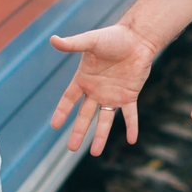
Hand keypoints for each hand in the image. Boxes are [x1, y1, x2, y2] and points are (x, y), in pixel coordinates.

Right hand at [49, 23, 159, 154]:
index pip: (69, 99)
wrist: (138, 37)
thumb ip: (73, 44)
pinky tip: (132, 140)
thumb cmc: (113, 37)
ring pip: (104, 120)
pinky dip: (131, 127)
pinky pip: (130, 115)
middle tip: (71, 149)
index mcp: (84, 79)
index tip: (54, 125)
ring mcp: (112, 95)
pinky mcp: (129, 96)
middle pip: (84, 115)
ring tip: (95, 153)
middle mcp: (96, 90)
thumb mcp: (91, 41)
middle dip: (78, 132)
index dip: (62, 112)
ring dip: (100, 136)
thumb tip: (53, 39)